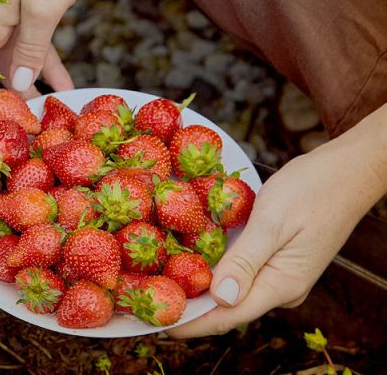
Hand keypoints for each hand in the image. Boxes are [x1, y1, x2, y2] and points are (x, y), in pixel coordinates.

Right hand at [0, 0, 88, 139]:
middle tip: (13, 148)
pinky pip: (36, 53)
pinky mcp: (30, 17)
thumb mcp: (42, 9)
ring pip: (14, 70)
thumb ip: (30, 51)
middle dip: (0, 112)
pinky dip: (48, 72)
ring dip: (27, 96)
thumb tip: (20, 88)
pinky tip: (65, 93)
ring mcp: (9, 24)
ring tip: (39, 129)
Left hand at [168, 131, 385, 336]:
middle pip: (226, 308)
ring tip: (158, 285)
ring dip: (198, 289)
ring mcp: (279, 275)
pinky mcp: (275, 260)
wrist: (347, 171)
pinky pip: (239, 273)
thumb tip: (219, 298)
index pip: (227, 316)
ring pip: (231, 291)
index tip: (156, 322)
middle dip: (188, 307)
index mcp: (282, 284)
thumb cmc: (312, 190)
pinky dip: (213, 271)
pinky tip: (187, 262)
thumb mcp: (273, 221)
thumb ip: (245, 261)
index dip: (191, 322)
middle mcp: (280, 287)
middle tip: (147, 302)